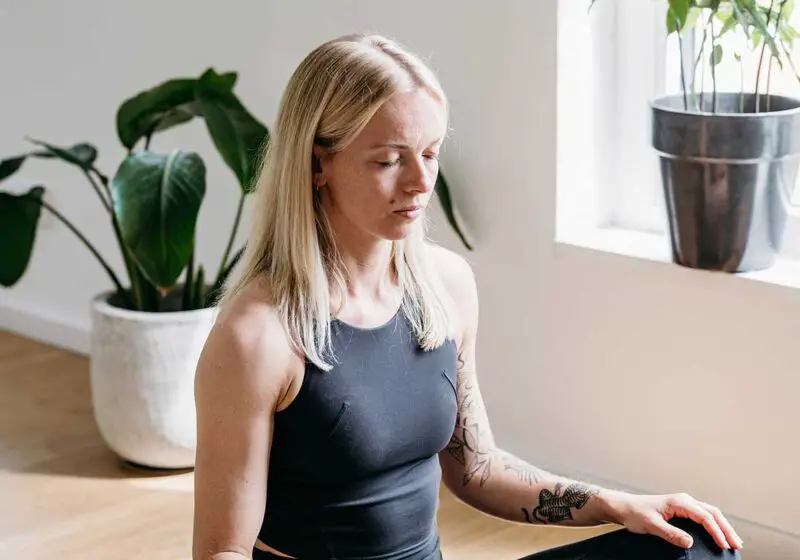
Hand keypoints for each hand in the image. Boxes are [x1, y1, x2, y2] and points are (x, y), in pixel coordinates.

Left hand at [603, 490, 742, 550]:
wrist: (625, 506)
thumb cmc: (635, 513)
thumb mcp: (651, 525)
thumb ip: (671, 534)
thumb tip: (690, 542)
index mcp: (679, 502)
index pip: (705, 516)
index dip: (717, 531)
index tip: (724, 545)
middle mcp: (684, 500)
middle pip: (713, 512)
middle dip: (726, 528)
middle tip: (737, 544)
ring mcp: (684, 503)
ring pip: (710, 513)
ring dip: (723, 526)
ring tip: (734, 541)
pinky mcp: (682, 509)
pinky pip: (704, 515)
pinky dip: (715, 524)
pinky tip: (719, 533)